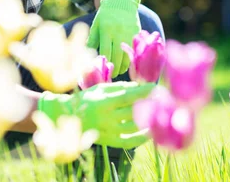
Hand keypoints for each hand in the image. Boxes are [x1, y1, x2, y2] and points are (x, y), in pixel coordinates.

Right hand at [38, 81, 154, 148]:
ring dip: (148, 120)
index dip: (143, 92)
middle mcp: (105, 118)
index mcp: (102, 102)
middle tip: (162, 98)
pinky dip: (141, 138)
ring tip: (158, 112)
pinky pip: (129, 142)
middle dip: (148, 104)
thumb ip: (119, 88)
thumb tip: (139, 87)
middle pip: (132, 111)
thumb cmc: (86, 99)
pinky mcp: (109, 141)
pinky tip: (150, 131)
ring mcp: (108, 131)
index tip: (155, 87)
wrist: (67, 119)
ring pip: (133, 127)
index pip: (127, 97)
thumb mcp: (99, 89)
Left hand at [87, 0, 140, 76]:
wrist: (122, 0)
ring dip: (124, 66)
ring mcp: (129, 32)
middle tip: (112, 75)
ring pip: (128, 54)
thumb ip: (93, 38)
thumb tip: (87, 53)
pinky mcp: (137, 32)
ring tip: (119, 72)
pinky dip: (130, 58)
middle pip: (117, 55)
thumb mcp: (96, 24)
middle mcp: (119, 31)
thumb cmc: (105, 14)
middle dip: (115, 67)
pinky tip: (126, 63)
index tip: (102, 70)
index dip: (105, 62)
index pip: (106, 50)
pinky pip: (134, 49)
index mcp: (107, 29)